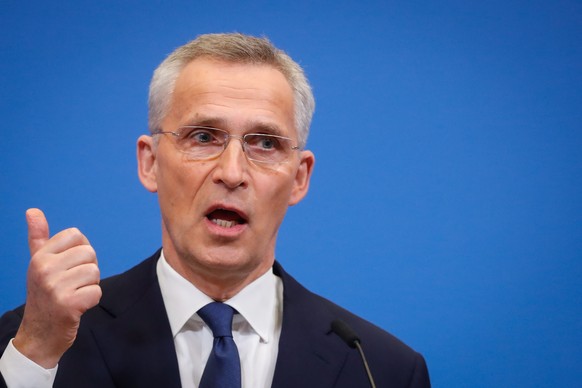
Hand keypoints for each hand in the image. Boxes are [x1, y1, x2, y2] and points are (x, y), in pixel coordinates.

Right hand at [13, 209, 101, 367]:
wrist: (39, 334)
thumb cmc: (44, 295)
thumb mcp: (38, 264)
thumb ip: (38, 237)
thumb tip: (33, 211)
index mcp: (39, 257)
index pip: (76, 235)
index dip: (80, 250)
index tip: (69, 266)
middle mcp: (44, 269)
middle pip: (89, 253)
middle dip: (88, 269)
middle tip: (72, 284)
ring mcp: (55, 287)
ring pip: (95, 272)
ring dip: (90, 285)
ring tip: (74, 294)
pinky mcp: (68, 304)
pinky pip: (97, 292)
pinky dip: (92, 300)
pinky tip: (77, 307)